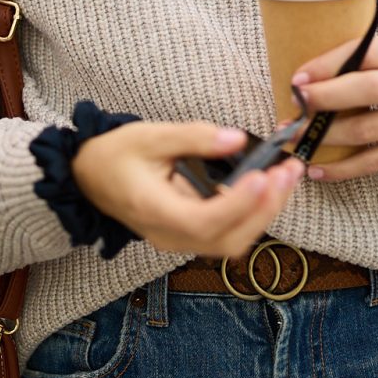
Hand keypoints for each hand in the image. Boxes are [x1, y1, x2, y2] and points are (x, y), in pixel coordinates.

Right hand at [71, 120, 304, 255]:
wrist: (87, 177)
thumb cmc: (115, 155)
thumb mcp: (149, 135)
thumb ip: (194, 137)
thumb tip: (236, 140)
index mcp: (155, 211)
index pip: (204, 220)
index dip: (238, 202)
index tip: (264, 175)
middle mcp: (169, 235)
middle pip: (227, 239)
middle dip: (265, 208)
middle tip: (290, 171)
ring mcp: (180, 240)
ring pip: (232, 242)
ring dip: (265, 212)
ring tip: (288, 176)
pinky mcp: (189, 234)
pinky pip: (228, 233)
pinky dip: (254, 213)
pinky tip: (270, 186)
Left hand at [288, 36, 377, 181]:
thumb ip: (369, 61)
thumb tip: (313, 75)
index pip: (363, 52)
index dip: (326, 64)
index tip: (298, 78)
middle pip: (363, 90)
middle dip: (323, 98)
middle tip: (294, 106)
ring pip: (362, 130)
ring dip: (324, 137)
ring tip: (296, 139)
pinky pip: (372, 162)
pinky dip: (341, 169)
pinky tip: (317, 170)